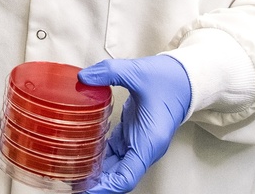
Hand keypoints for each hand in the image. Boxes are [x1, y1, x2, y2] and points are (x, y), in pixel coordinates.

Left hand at [77, 55, 191, 193]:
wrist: (185, 78)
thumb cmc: (170, 81)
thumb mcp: (137, 72)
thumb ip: (109, 73)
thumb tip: (84, 77)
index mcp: (148, 141)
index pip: (126, 177)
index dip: (105, 187)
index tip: (85, 188)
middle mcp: (144, 147)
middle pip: (117, 177)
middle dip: (94, 181)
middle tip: (69, 178)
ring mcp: (139, 142)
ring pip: (114, 166)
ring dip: (95, 171)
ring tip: (71, 169)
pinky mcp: (133, 135)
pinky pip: (114, 153)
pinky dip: (99, 156)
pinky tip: (82, 152)